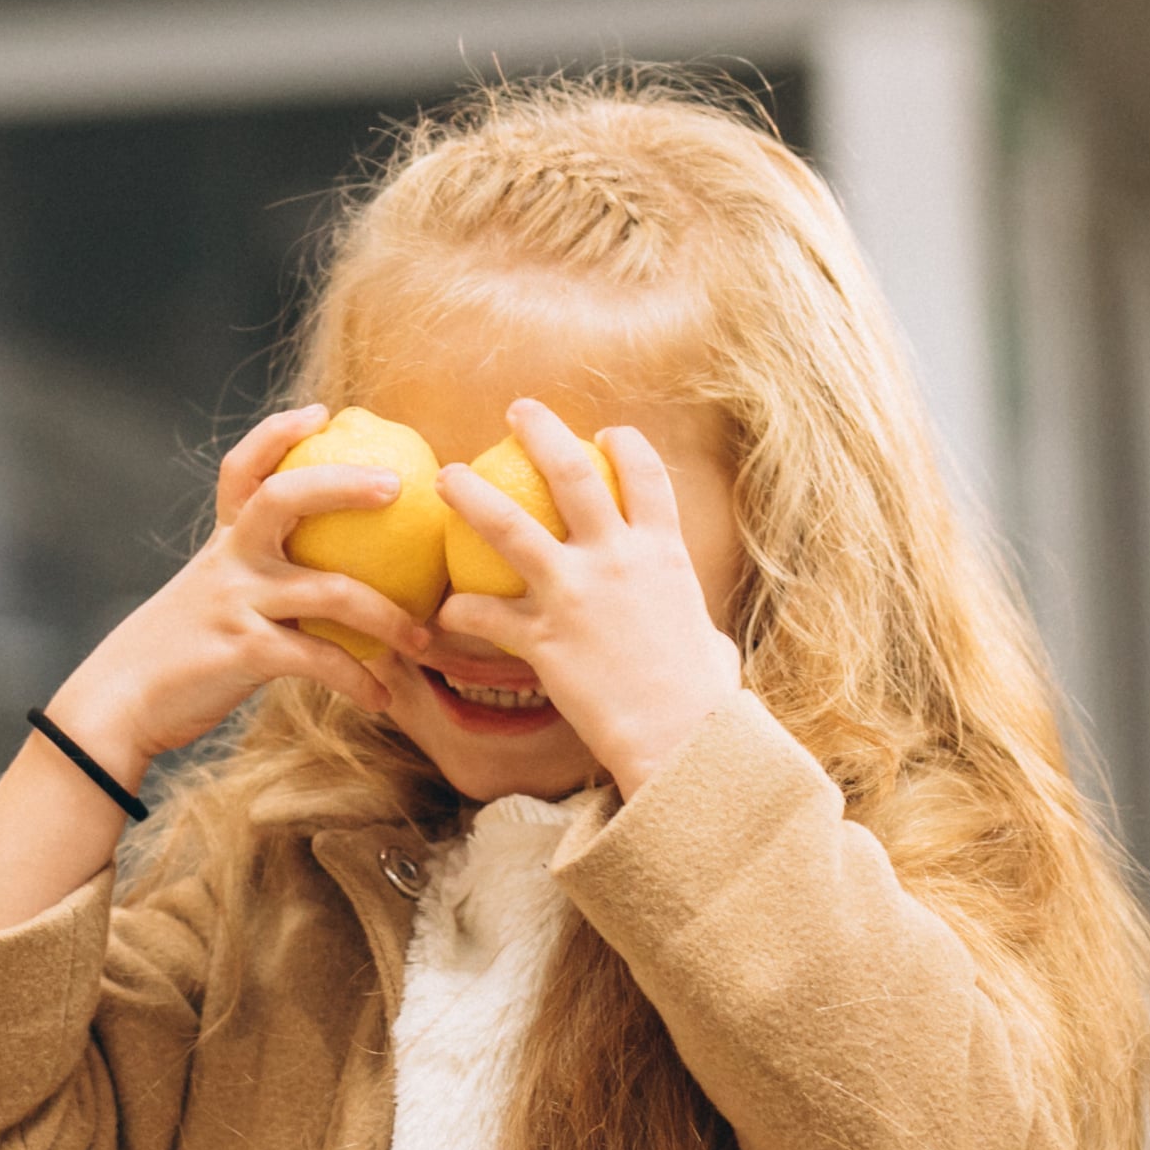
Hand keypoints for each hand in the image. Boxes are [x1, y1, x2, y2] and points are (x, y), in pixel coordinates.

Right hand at [0, 405, 429, 929]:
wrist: (118, 705)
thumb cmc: (177, 655)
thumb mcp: (206, 598)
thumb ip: (250, 578)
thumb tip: (314, 575)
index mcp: (221, 543)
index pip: (242, 469)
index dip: (277, 433)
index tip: (320, 412)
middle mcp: (229, 561)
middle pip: (287, 498)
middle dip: (346, 482)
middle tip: (399, 487)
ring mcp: (236, 602)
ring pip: (330, 590)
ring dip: (389, 615)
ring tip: (423, 638)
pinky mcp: (246, 651)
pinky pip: (321, 659)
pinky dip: (359, 680)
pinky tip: (382, 698)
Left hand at [434, 400, 741, 798]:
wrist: (682, 739)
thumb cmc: (702, 700)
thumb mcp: (707, 639)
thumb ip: (690, 624)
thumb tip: (702, 637)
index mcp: (664, 552)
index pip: (645, 475)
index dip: (623, 445)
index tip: (602, 432)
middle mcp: (617, 558)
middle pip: (570, 474)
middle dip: (540, 431)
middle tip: (517, 410)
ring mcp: (575, 593)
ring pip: (507, 526)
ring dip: (470, 495)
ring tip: (447, 477)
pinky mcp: (542, 638)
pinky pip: (485, 614)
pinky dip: (458, 611)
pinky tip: (442, 612)